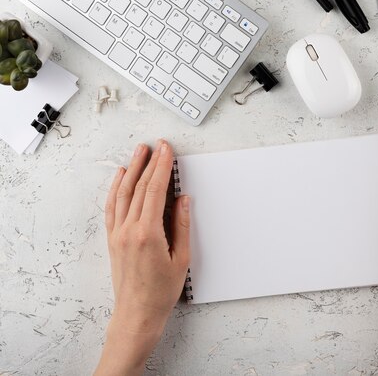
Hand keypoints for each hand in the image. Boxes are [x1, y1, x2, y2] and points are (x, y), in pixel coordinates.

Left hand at [95, 140, 189, 375]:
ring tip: (139, 152)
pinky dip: (116, 188)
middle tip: (157, 146)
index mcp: (148, 234)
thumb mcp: (181, 259)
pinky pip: (112, 206)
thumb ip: (182, 226)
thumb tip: (183, 200)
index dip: (162, 167)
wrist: (136, 313)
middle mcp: (128, 230)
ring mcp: (117, 234)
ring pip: (123, 193)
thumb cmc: (160, 292)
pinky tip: (121, 177)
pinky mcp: (112, 239)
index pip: (155, 191)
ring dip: (132, 170)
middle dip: (150, 163)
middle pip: (139, 187)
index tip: (167, 151)